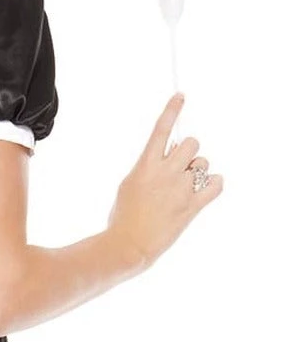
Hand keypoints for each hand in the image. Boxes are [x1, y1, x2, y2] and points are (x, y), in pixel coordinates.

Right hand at [107, 93, 223, 268]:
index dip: (172, 110)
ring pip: (203, 163)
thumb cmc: (124, 216)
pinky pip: (216, 184)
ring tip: (185, 186)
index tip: (181, 96)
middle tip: (180, 166)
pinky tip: (204, 189)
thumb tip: (167, 156)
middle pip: (192, 143)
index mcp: (146, 165)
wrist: (129, 244)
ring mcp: (181, 189)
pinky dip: (214, 184)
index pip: (162, 129)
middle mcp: (166, 173)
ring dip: (197, 170)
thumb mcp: (130, 183)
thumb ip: (149, 167)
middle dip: (188, 151)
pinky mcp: (193, 206)